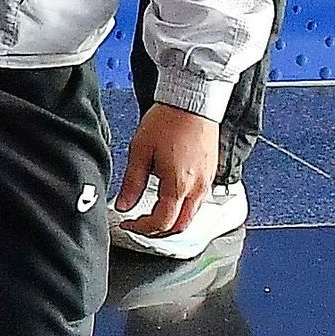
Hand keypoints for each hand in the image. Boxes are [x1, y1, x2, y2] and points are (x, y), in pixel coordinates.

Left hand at [116, 106, 222, 241]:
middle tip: (139, 225)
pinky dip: (183, 209)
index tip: (128, 224)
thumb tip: (123, 205)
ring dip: (172, 221)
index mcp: (178, 185)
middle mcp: (197, 188)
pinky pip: (199, 202)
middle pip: (181, 225)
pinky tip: (169, 200)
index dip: (142, 228)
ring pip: (192, 215)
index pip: (162, 222)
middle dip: (158, 231)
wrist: (193, 104)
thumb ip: (131, 183)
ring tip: (151, 214)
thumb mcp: (140, 151)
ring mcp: (207, 182)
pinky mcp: (211, 174)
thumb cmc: (167, 122)